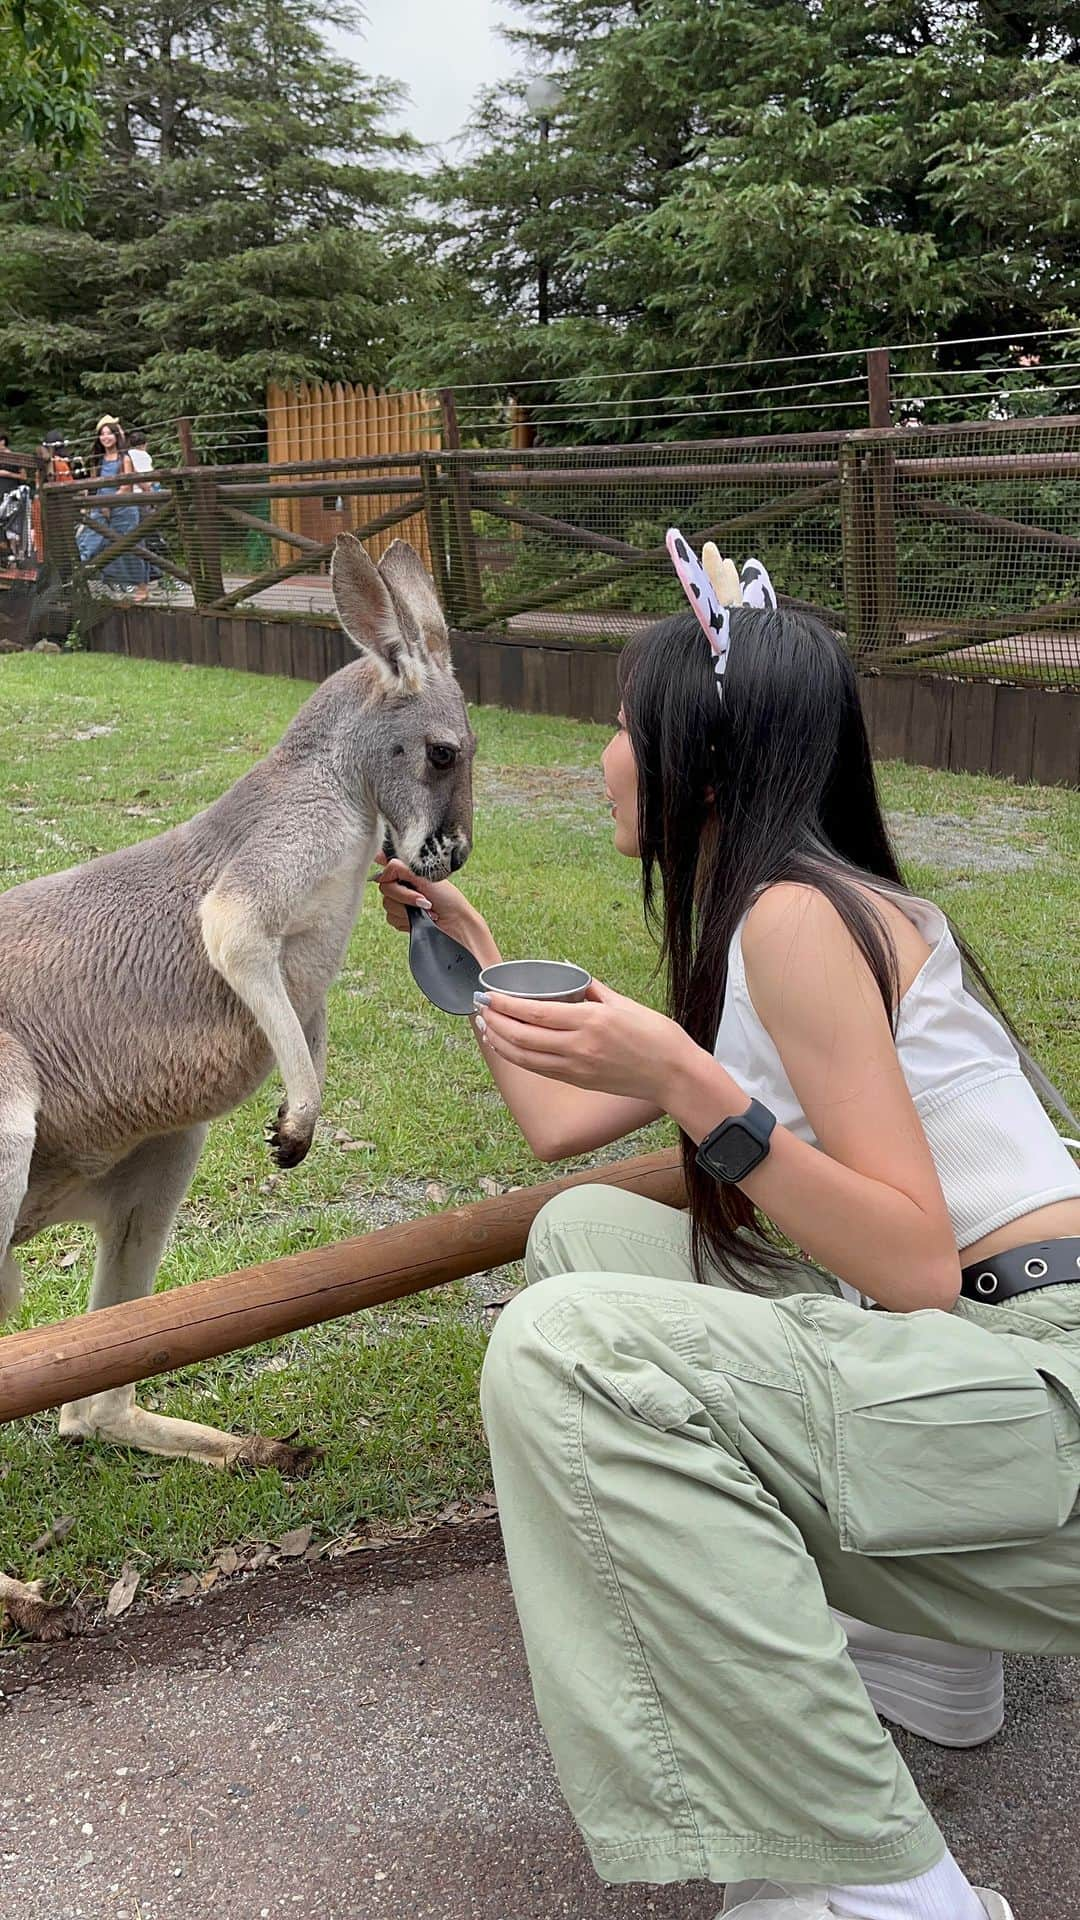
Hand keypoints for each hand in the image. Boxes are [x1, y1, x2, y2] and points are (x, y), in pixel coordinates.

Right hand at [372, 855, 492, 957]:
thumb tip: (380, 862)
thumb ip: (401, 867)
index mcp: (407, 872)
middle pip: (385, 888)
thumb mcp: (425, 876)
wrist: (455, 922)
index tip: (404, 880)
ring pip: (388, 905)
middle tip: (424, 899)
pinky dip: (408, 920)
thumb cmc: (447, 898)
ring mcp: (399, 903)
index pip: (386, 867)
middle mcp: (401, 885)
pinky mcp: (400, 919)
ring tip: (426, 909)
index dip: (390, 874)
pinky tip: (421, 918)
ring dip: (410, 909)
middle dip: (406, 896)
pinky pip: (392, 919)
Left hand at [475, 979, 697, 1104]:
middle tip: (480, 1009)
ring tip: (485, 1028)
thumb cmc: (655, 1036)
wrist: (673, 1074)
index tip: (489, 995)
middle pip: (522, 1036)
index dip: (505, 1005)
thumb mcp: (622, 1003)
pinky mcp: (579, 1081)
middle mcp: (578, 1046)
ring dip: (499, 1042)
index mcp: (590, 1020)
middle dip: (494, 1022)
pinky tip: (507, 1047)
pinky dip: (517, 1058)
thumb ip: (591, 989)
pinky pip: (539, 1069)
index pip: (535, 1012)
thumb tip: (569, 974)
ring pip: (525, 1057)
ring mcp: (577, 1067)